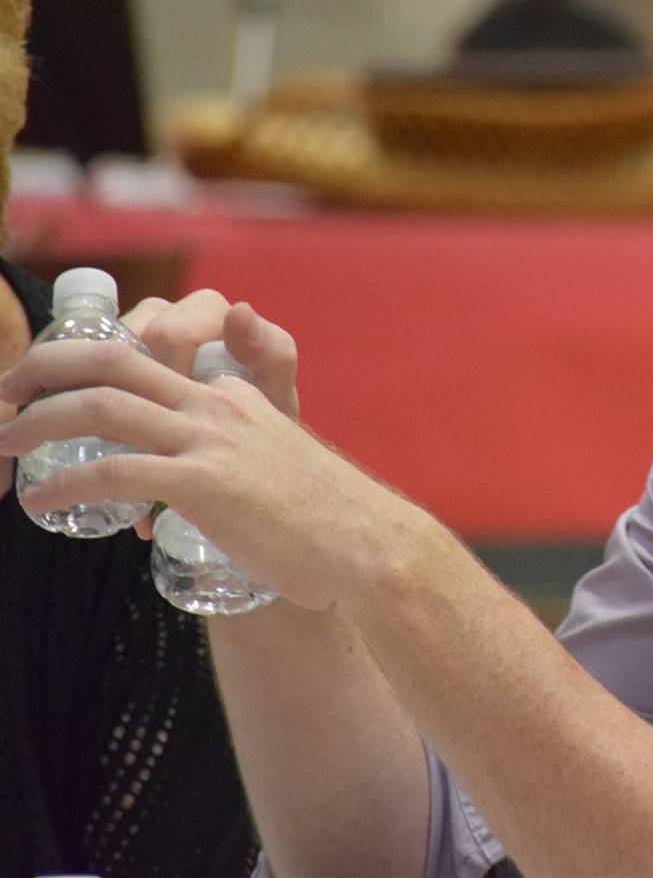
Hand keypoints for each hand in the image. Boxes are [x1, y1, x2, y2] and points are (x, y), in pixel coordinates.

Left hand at [0, 312, 416, 612]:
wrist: (365, 548)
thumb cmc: (325, 521)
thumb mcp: (277, 464)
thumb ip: (236, 457)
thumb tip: (195, 479)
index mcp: (233, 394)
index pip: (149, 354)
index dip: (87, 363)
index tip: (49, 385)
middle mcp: (218, 404)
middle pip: (112, 360)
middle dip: (43, 367)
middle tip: (3, 391)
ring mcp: (212, 441)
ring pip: (101, 408)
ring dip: (36, 422)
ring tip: (3, 442)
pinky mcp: (205, 484)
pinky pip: (114, 472)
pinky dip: (65, 482)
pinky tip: (40, 500)